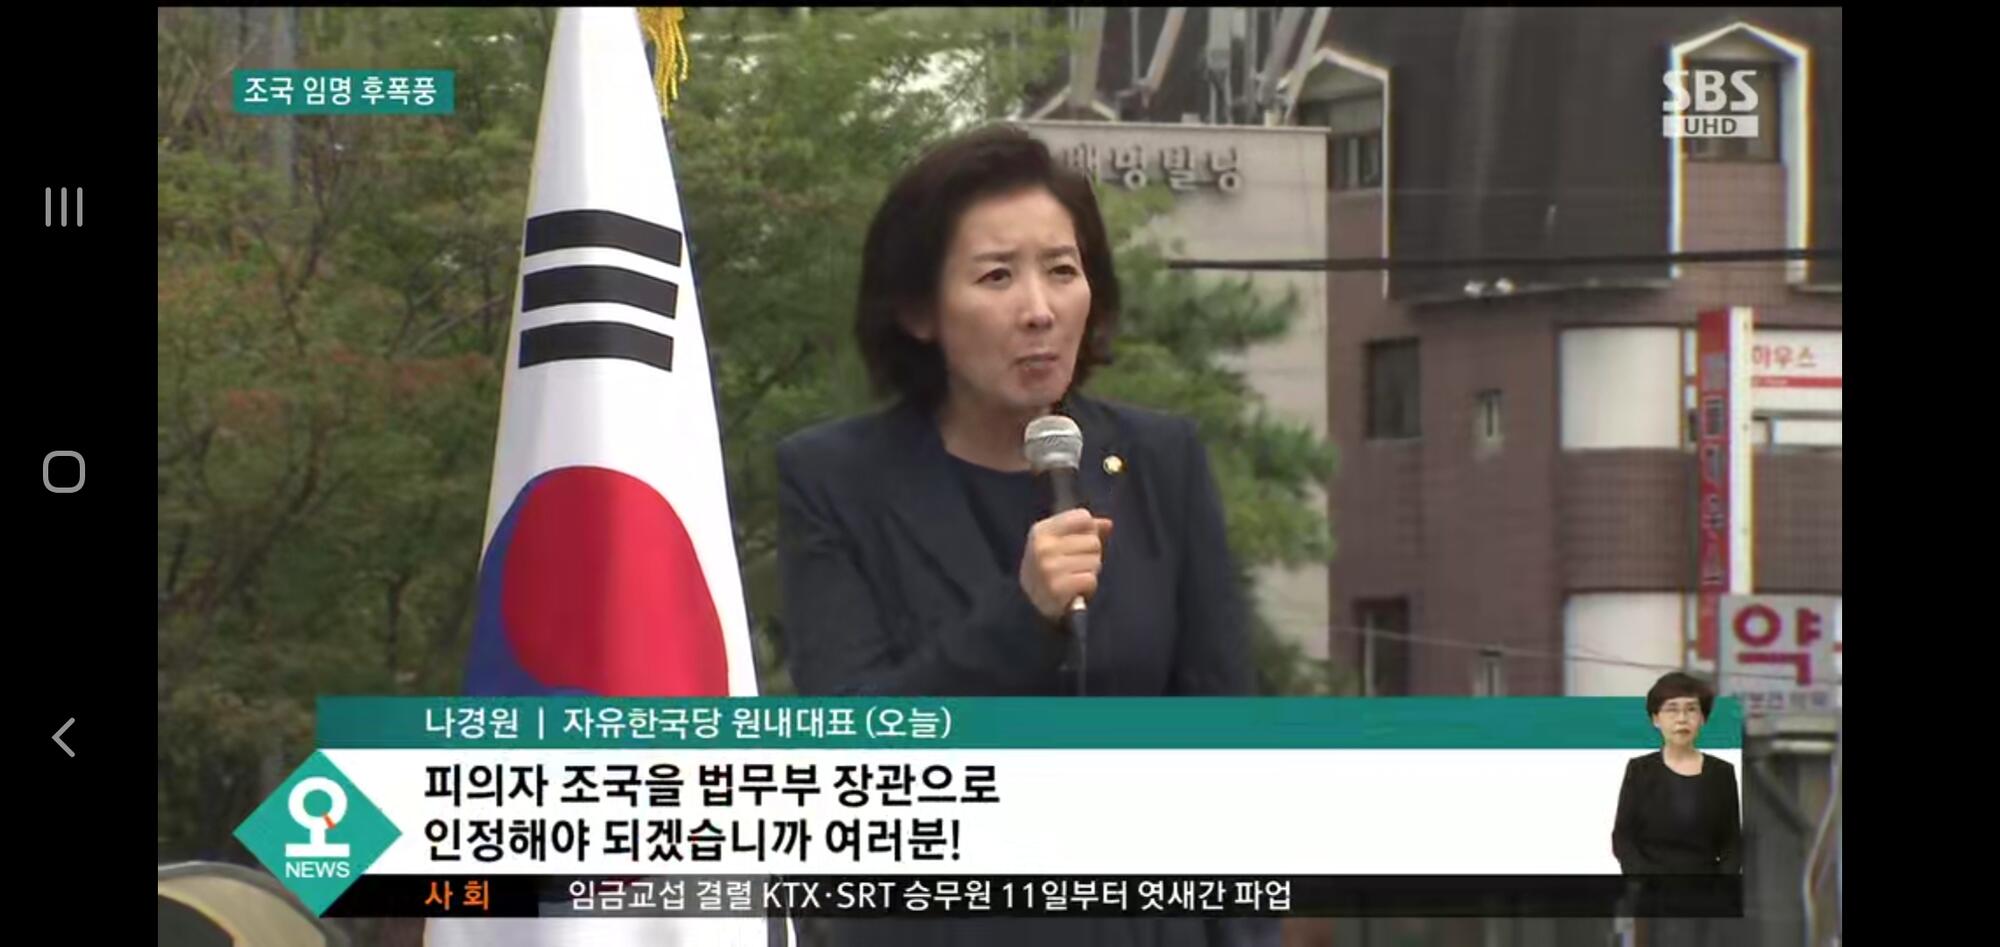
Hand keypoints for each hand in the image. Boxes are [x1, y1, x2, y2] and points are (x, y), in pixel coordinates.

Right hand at [1018, 508, 1113, 623]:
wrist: (1028, 607)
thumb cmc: (1049, 570)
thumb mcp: (1058, 545)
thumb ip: (1083, 531)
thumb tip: (1108, 523)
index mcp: (1041, 531)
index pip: (1083, 518)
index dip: (1088, 532)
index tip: (1077, 544)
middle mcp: (1043, 547)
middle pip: (1093, 541)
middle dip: (1090, 555)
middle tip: (1075, 567)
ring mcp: (1049, 568)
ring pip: (1094, 561)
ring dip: (1089, 572)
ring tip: (1074, 579)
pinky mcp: (1057, 589)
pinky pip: (1091, 580)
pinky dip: (1088, 588)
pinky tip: (1075, 591)